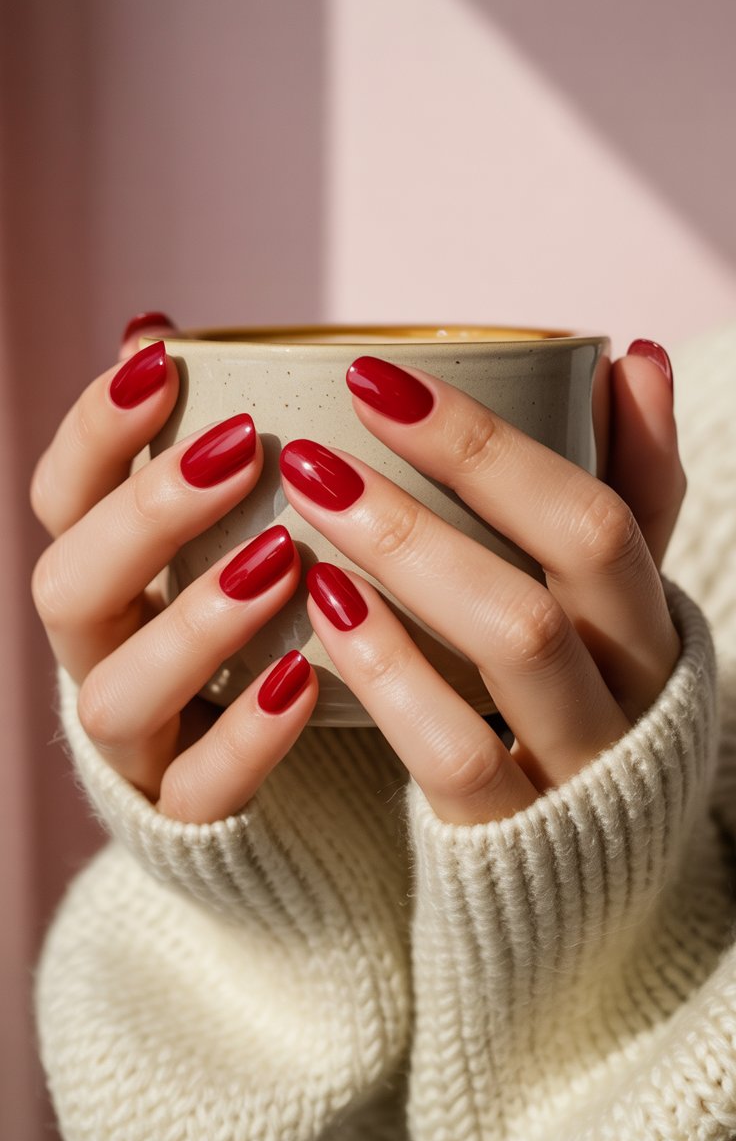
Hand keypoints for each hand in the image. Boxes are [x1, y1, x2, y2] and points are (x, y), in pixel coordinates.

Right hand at [30, 319, 317, 821]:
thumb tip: (157, 325)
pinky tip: (307, 679)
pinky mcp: (190, 815)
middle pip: (69, 585)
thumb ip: (205, 446)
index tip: (164, 364)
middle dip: (144, 514)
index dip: (94, 430)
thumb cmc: (266, 623)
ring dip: (193, 623)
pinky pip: (200, 788)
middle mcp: (104, 654)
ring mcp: (140, 742)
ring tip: (281, 563)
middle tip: (238, 453)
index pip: (63, 495)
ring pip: (115, 694)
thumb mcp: (233, 527)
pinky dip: (247, 735)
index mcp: (109, 576)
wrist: (294, 782)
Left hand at [280, 345, 684, 824]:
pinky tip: (324, 609)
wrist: (578, 891)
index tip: (379, 377)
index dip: (499, 436)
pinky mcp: (512, 838)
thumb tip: (633, 356)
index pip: (604, 501)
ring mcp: (583, 764)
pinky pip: (459, 751)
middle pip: (576, 549)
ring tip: (311, 494)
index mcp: (652, 622)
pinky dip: (390, 673)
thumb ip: (627, 493)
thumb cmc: (575, 714)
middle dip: (460, 467)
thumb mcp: (608, 616)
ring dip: (412, 551)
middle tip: (337, 419)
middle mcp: (635, 684)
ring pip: (519, 637)